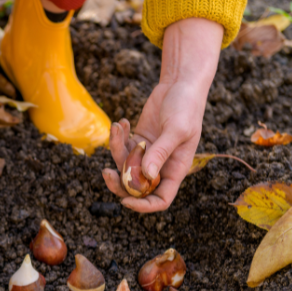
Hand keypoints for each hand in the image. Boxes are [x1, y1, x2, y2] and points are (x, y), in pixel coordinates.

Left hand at [102, 18, 223, 211]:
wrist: (180, 85)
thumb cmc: (186, 106)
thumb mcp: (176, 129)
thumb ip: (161, 152)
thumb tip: (146, 174)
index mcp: (175, 170)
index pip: (160, 199)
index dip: (143, 205)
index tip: (125, 201)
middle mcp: (160, 166)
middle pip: (136, 188)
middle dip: (119, 183)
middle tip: (106, 172)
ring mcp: (147, 154)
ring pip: (124, 165)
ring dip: (116, 149)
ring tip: (118, 127)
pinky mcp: (137, 141)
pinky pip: (121, 148)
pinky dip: (118, 137)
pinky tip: (122, 122)